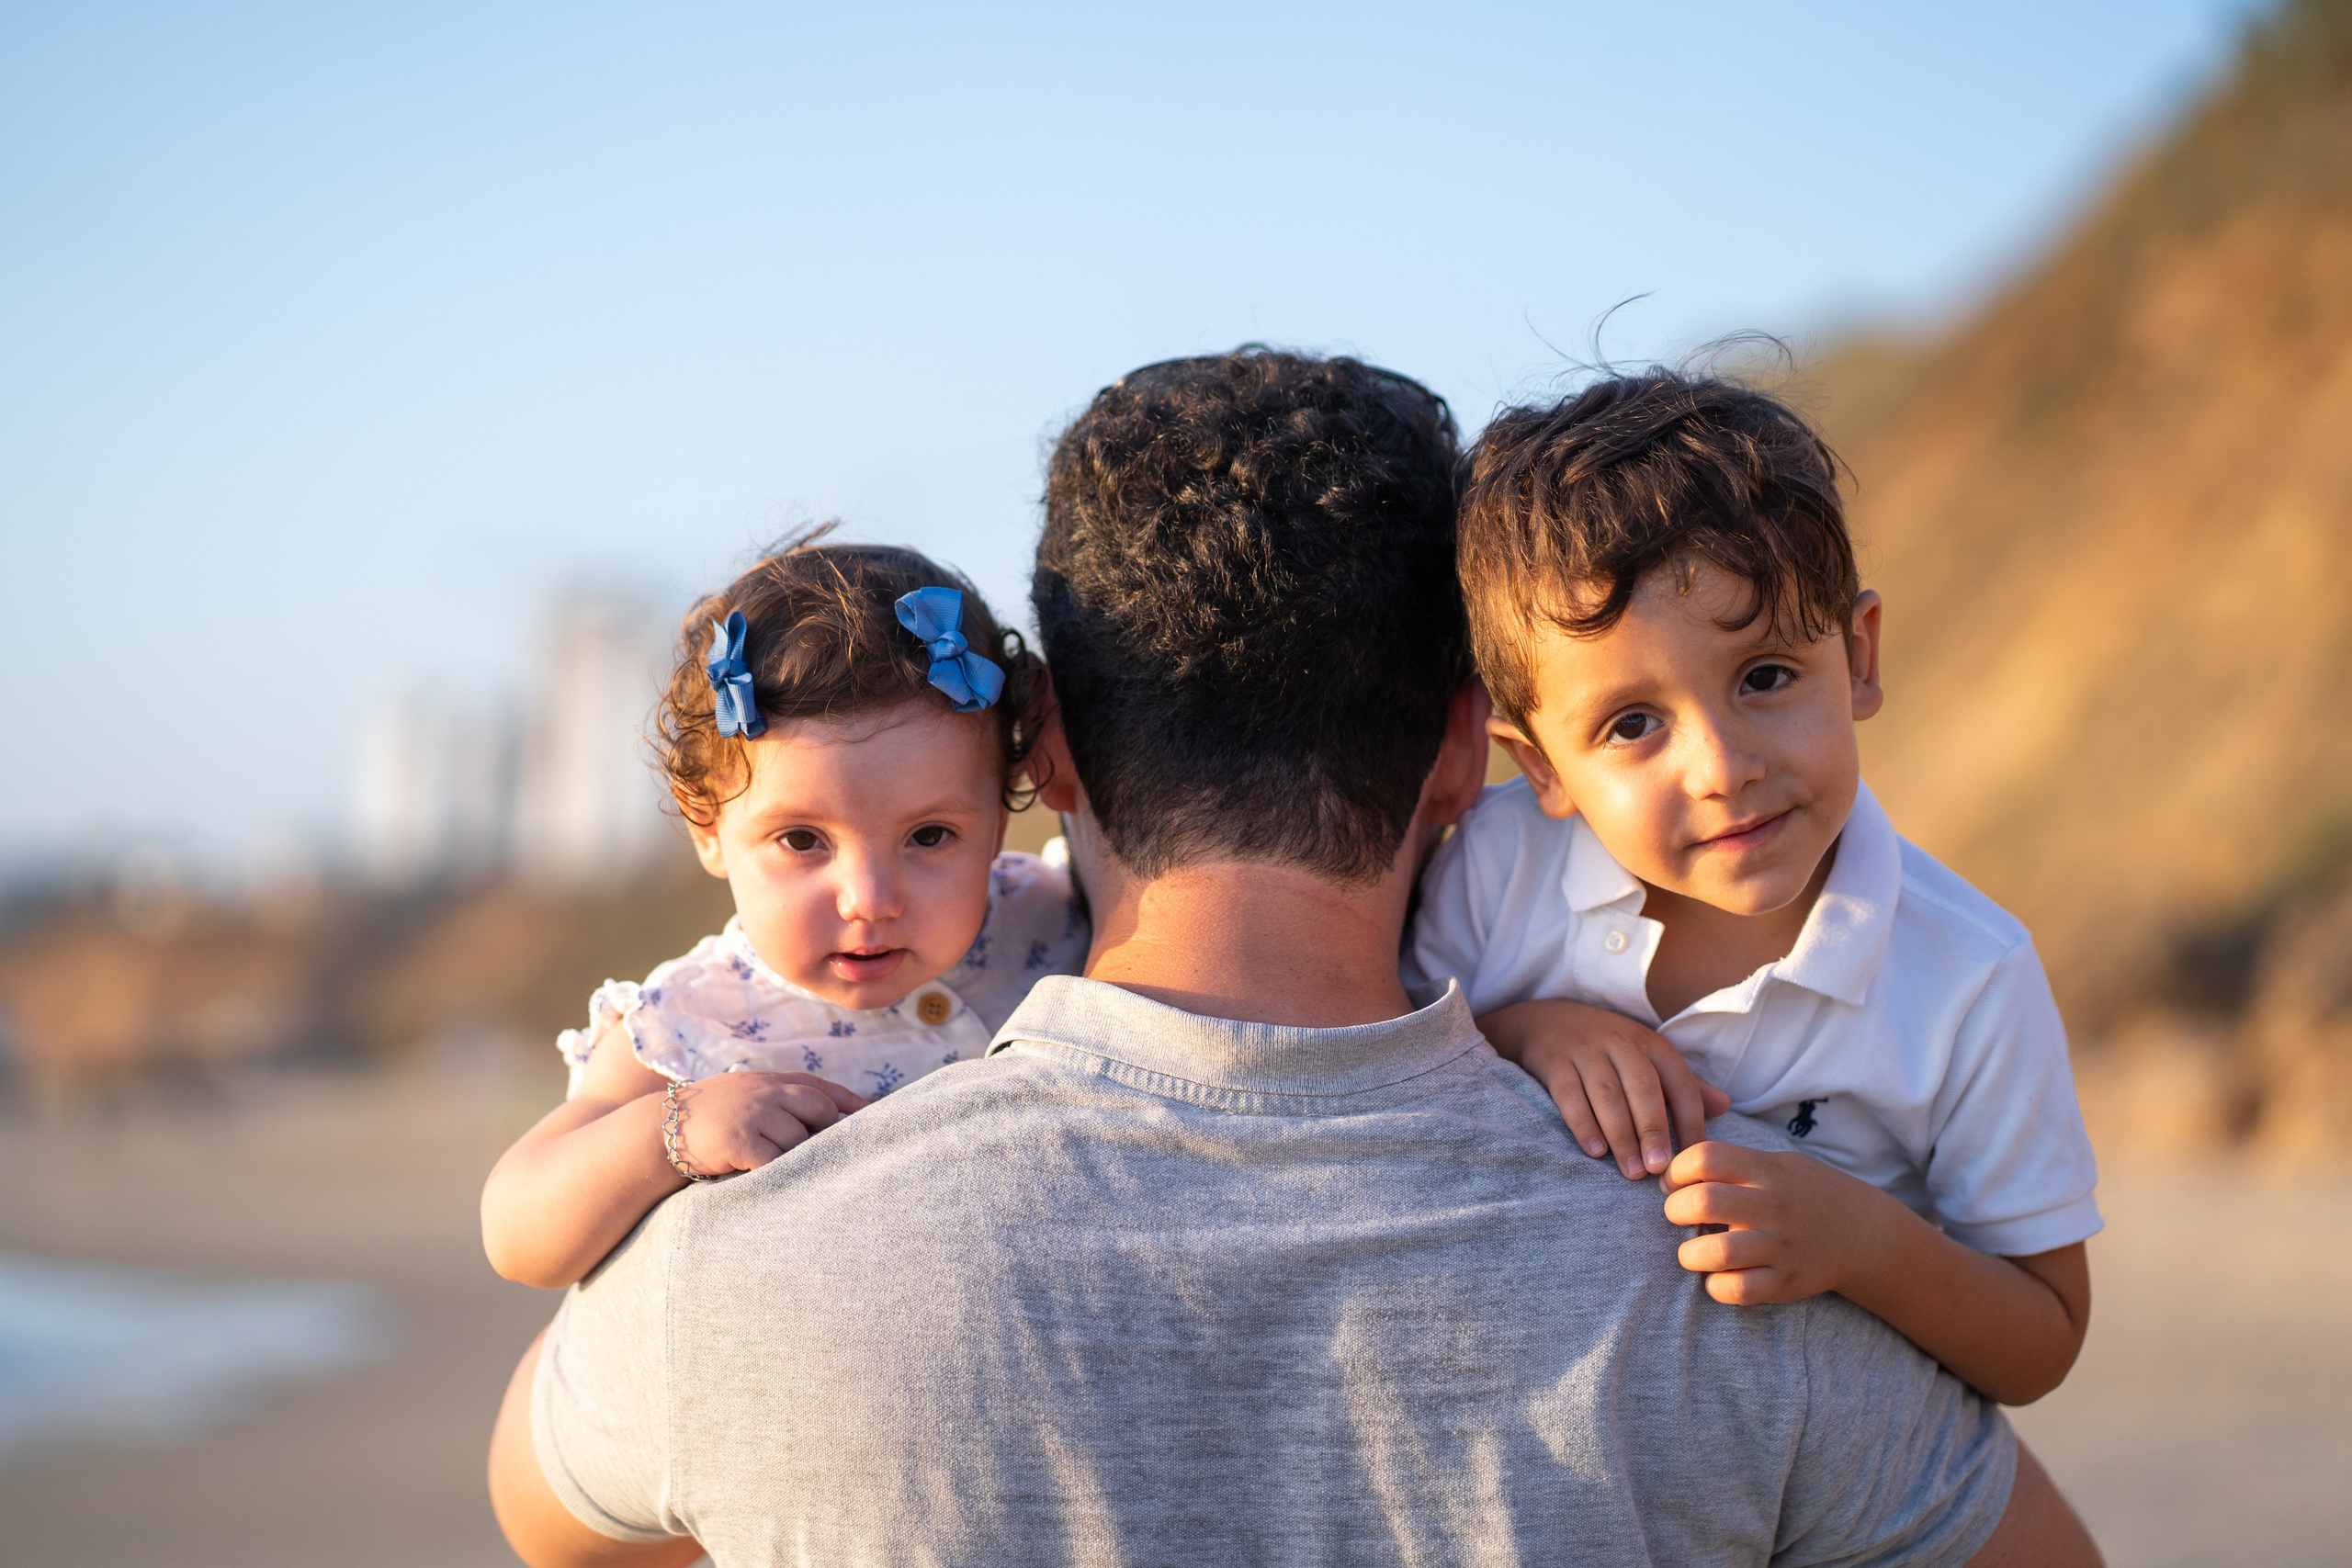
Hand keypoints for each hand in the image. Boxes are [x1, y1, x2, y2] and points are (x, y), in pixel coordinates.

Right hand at [664, 1072, 865, 1177]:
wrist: (662, 1128)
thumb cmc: (710, 1116)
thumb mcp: (746, 1094)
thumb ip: (780, 1097)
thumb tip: (825, 1113)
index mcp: (770, 1081)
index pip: (821, 1086)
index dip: (849, 1102)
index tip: (870, 1117)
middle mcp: (766, 1093)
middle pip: (818, 1108)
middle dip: (826, 1131)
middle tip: (825, 1152)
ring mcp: (754, 1115)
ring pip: (799, 1140)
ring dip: (797, 1158)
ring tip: (785, 1168)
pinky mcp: (740, 1141)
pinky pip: (774, 1161)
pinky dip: (777, 1172)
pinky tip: (768, 1178)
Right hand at [1477, 999, 1729, 1177]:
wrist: (1548, 1021)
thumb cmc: (1609, 1051)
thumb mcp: (1647, 1058)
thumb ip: (1683, 1084)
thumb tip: (1725, 1107)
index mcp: (1651, 1045)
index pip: (1680, 1083)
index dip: (1691, 1122)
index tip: (1694, 1160)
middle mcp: (1621, 1043)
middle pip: (1643, 1088)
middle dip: (1654, 1131)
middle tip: (1659, 1170)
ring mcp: (1586, 1050)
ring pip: (1607, 1094)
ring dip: (1621, 1135)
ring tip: (1631, 1172)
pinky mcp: (1555, 1061)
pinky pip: (1569, 1094)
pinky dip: (1583, 1124)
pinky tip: (1595, 1152)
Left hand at [1659, 1139, 1900, 1304]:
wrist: (1865, 1234)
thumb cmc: (1804, 1194)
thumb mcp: (1778, 1163)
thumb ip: (1733, 1163)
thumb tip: (1671, 1168)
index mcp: (1767, 1170)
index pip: (1706, 1157)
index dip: (1677, 1168)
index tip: (1674, 1182)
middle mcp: (1773, 1206)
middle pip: (1703, 1201)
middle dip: (1674, 1210)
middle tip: (1678, 1216)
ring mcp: (1780, 1247)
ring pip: (1716, 1253)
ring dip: (1689, 1254)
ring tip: (1692, 1252)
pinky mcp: (1786, 1283)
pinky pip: (1738, 1290)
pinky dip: (1716, 1287)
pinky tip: (1716, 1277)